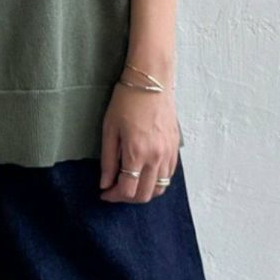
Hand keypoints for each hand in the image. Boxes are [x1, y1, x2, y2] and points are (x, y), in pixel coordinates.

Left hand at [99, 82, 180, 203]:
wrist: (152, 81)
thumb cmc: (127, 101)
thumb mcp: (110, 130)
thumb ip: (108, 160)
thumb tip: (105, 184)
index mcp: (136, 153)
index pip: (127, 190)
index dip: (113, 196)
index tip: (104, 193)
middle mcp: (156, 157)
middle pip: (144, 195)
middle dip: (127, 198)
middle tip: (115, 190)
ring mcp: (168, 153)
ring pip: (159, 188)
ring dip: (143, 192)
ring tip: (130, 184)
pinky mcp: (175, 148)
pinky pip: (169, 175)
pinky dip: (156, 181)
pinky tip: (144, 174)